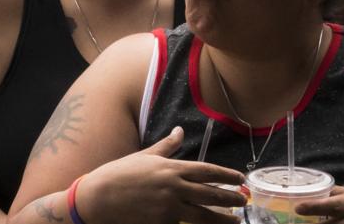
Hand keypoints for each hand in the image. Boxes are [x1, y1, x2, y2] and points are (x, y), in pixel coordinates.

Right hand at [76, 126, 244, 223]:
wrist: (99, 197)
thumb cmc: (120, 174)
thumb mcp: (145, 156)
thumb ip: (167, 146)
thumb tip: (180, 130)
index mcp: (171, 168)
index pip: (207, 171)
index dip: (227, 175)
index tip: (241, 178)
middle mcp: (174, 188)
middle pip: (210, 194)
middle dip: (230, 198)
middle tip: (244, 201)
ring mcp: (169, 208)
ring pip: (204, 215)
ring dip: (222, 219)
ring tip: (235, 221)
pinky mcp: (163, 223)